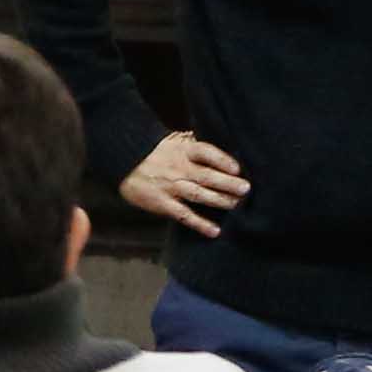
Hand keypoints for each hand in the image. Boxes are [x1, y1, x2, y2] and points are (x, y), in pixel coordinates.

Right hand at [122, 130, 248, 240]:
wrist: (125, 162)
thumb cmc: (155, 152)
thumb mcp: (174, 141)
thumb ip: (195, 144)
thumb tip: (220, 144)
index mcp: (183, 150)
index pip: (205, 152)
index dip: (222, 160)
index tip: (237, 168)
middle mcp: (178, 168)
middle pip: (206, 176)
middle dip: (227, 183)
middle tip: (246, 189)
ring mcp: (171, 187)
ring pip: (199, 195)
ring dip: (219, 200)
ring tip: (236, 204)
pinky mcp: (163, 204)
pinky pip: (184, 215)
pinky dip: (199, 224)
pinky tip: (214, 231)